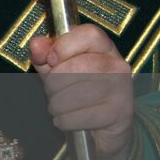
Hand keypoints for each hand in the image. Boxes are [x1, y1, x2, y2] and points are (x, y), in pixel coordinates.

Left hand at [29, 24, 134, 159]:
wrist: (102, 125)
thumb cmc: (77, 90)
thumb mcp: (58, 67)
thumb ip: (45, 53)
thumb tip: (37, 45)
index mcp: (103, 47)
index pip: (89, 34)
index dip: (63, 46)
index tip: (51, 60)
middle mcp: (117, 65)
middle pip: (76, 67)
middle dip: (53, 83)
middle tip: (52, 90)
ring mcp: (122, 90)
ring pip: (77, 94)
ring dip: (57, 104)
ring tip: (59, 106)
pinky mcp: (120, 114)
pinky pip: (81, 116)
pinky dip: (65, 120)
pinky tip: (67, 119)